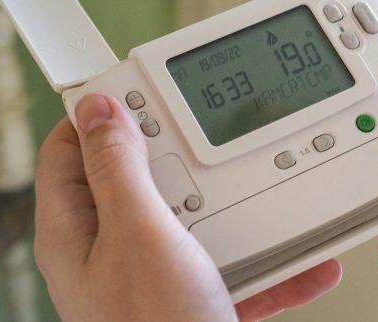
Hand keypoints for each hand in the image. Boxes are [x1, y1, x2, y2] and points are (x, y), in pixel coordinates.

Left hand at [34, 94, 339, 320]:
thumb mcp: (138, 237)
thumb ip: (119, 171)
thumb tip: (101, 110)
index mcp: (80, 229)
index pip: (72, 148)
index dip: (101, 111)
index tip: (138, 85)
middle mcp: (115, 247)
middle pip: (141, 174)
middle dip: (181, 151)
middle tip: (215, 132)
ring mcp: (159, 270)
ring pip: (199, 215)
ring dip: (239, 204)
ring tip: (270, 190)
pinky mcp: (198, 291)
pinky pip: (237, 260)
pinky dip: (273, 256)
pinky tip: (305, 253)